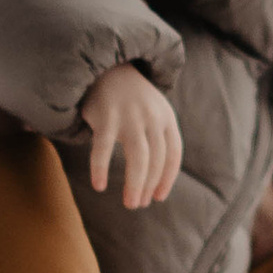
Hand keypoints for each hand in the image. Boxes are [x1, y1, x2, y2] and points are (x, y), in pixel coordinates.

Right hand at [81, 62, 183, 209]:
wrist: (105, 67)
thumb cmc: (129, 99)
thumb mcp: (152, 112)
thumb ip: (158, 138)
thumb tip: (156, 179)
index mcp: (166, 117)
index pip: (173, 154)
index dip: (167, 179)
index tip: (158, 197)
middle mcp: (152, 117)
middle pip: (156, 160)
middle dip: (148, 186)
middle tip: (137, 204)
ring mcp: (129, 116)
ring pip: (138, 158)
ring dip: (135, 184)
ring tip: (130, 203)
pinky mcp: (106, 116)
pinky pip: (103, 148)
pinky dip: (100, 168)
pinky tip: (98, 186)